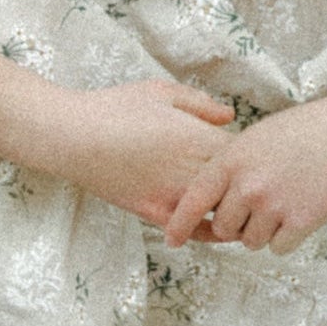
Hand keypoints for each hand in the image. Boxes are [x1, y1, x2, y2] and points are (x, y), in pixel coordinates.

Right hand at [41, 80, 235, 228]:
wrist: (71, 136)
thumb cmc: (115, 108)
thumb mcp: (161, 92)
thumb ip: (200, 104)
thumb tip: (230, 117)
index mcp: (198, 137)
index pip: (246, 155)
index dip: (255, 157)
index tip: (254, 155)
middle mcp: (191, 170)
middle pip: (240, 186)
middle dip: (249, 185)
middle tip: (254, 185)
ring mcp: (173, 195)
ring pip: (222, 212)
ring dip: (235, 211)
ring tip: (242, 208)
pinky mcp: (153, 214)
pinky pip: (193, 231)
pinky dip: (210, 232)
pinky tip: (218, 228)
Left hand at [163, 96, 326, 250]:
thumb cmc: (308, 130)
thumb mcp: (259, 136)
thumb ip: (233, 165)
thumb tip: (217, 198)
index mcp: (232, 160)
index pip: (193, 200)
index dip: (178, 224)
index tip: (171, 240)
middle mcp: (247, 185)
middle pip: (223, 228)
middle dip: (236, 225)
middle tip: (259, 207)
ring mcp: (273, 205)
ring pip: (250, 242)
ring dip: (263, 232)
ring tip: (285, 203)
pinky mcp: (299, 222)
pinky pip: (278, 247)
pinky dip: (288, 237)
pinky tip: (302, 211)